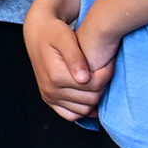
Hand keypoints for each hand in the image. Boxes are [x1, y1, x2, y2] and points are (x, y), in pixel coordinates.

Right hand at [24, 0, 108, 120]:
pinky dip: (83, 109)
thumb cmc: (53, 32)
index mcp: (55, 75)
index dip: (106, 74)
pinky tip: (89, 94)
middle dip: (103, 85)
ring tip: (97, 79)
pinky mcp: (50, 100)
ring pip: (83, 110)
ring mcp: (49, 97)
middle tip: (105, 69)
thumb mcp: (65, 37)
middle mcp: (50, 90)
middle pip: (90, 99)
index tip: (110, 62)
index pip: (93, 85)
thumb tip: (84, 79)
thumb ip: (75, 57)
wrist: (37, 33)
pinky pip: (71, 115)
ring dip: (95, 97)